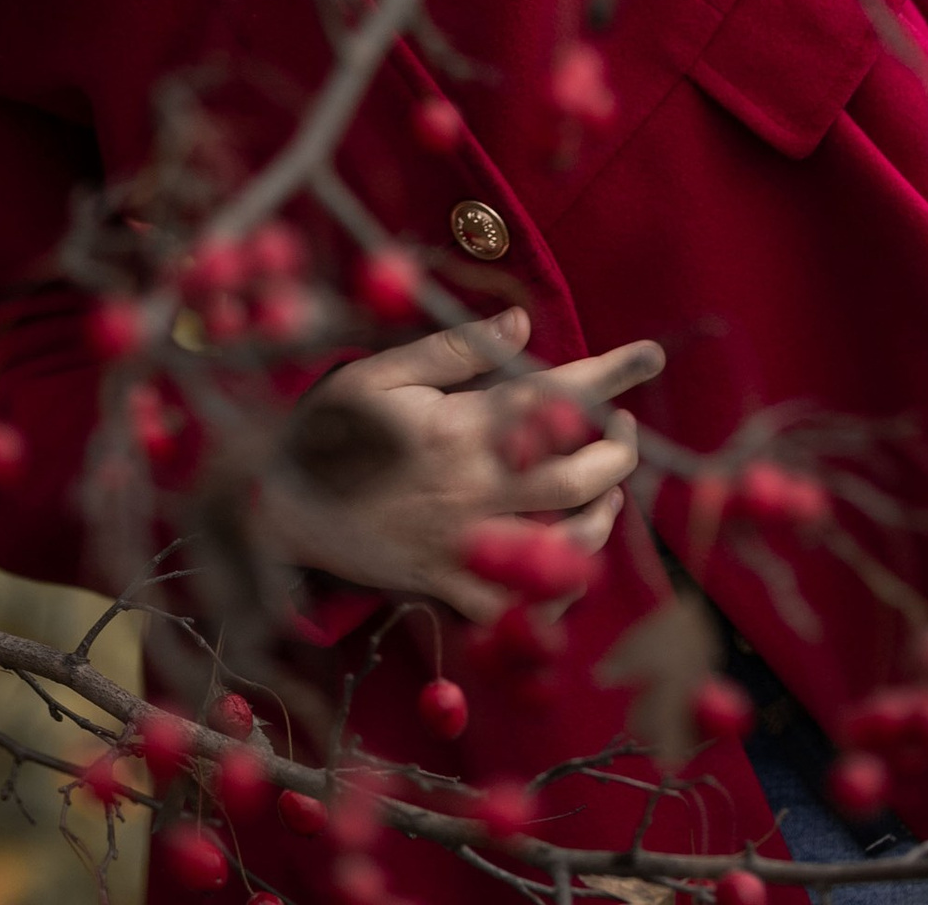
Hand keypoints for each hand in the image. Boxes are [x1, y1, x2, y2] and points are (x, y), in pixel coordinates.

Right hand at [253, 306, 664, 622]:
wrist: (277, 512)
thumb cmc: (326, 433)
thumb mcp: (379, 372)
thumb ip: (455, 348)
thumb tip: (521, 322)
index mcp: (464, 427)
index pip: (559, 393)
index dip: (612, 372)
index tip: (650, 355)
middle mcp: (479, 487)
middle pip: (584, 473)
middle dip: (620, 446)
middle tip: (622, 424)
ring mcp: (470, 546)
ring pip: (570, 539)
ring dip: (604, 511)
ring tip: (608, 486)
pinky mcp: (453, 589)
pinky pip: (526, 604)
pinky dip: (558, 587)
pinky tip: (568, 561)